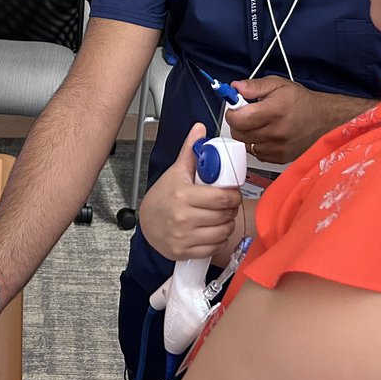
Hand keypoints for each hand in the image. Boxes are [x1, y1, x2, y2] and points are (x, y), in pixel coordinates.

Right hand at [138, 123, 240, 261]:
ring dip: (227, 225)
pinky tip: (212, 231)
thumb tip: (200, 128)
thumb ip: (190, 150)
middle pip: (225, 215)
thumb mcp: (176, 171)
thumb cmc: (163, 196)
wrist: (146, 221)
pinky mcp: (184, 251)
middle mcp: (183, 217)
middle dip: (231, 209)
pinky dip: (217, 240)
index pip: (222, 198)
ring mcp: (183, 236)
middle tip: (227, 205)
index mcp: (183, 195)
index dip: (233, 195)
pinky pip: (213, 248)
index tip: (232, 193)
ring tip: (221, 217)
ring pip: (222, 232)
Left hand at [227, 76, 341, 162]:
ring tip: (260, 123)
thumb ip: (254, 86)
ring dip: (247, 134)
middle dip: (238, 123)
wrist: (324, 119)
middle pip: (239, 133)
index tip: (235, 107)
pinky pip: (256, 153)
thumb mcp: (278, 85)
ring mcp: (278, 148)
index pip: (239, 119)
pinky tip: (266, 134)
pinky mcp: (280, 158)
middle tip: (247, 114)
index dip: (232, 112)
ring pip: (246, 145)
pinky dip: (257, 144)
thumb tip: (235, 87)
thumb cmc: (302, 102)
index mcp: (274, 111)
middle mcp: (276, 132)